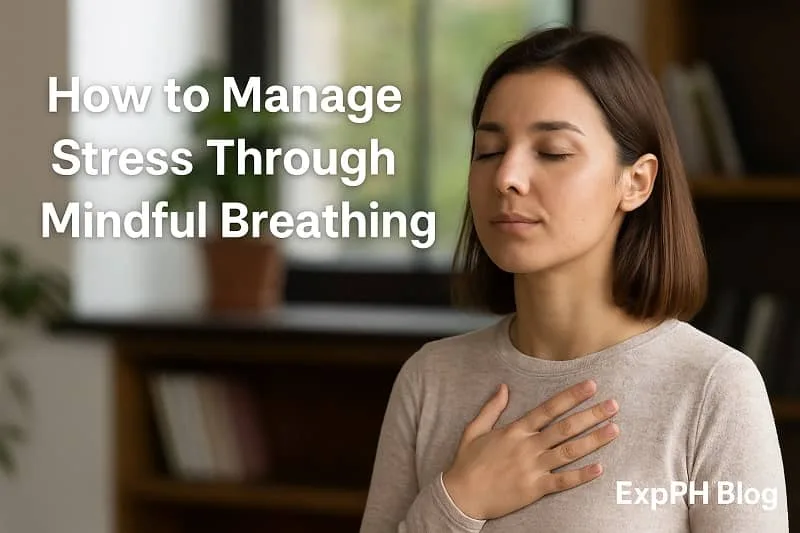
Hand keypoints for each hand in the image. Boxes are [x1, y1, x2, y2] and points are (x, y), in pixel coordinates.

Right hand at [442, 380, 617, 519]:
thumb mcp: (474, 429)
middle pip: (565, 427)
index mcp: (515, 430)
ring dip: (594, 440)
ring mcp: (532, 468)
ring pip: (569, 451)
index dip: (571, 396)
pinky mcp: (534, 489)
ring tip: (614, 430)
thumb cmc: (467, 462)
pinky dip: (581, 475)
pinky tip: (599, 468)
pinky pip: (563, 481)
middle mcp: (527, 446)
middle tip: (613, 405)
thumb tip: (503, 387)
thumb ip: (492, 408)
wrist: (461, 495)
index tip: (591, 385)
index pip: (549, 408)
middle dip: (591, 414)